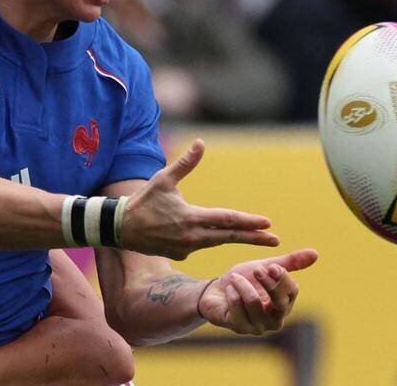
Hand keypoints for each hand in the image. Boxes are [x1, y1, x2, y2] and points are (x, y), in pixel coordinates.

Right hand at [118, 139, 279, 259]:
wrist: (121, 228)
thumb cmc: (143, 201)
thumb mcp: (164, 179)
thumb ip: (186, 163)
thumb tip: (201, 142)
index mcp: (191, 218)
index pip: (227, 220)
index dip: (249, 222)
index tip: (268, 223)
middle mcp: (192, 237)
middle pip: (229, 237)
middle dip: (254, 239)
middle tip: (275, 240)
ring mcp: (187, 249)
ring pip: (217, 242)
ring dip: (237, 240)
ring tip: (256, 237)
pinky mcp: (181, 255)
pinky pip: (201, 245)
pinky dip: (211, 240)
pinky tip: (215, 236)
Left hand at [198, 249, 318, 334]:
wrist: (216, 291)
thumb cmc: (245, 280)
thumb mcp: (266, 268)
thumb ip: (289, 263)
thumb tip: (315, 253)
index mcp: (284, 305)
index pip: (292, 292)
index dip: (282, 278)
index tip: (271, 266)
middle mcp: (274, 320)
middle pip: (279, 303)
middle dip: (268, 283)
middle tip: (256, 270)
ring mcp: (257, 327)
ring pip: (254, 302)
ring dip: (242, 284)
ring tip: (234, 277)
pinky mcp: (239, 328)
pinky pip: (238, 306)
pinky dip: (232, 291)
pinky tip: (228, 288)